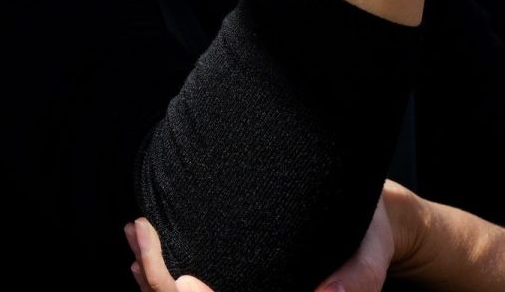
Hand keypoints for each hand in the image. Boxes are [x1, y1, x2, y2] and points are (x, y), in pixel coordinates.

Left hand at [127, 183, 423, 291]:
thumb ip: (357, 279)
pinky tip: (141, 259)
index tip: (184, 278)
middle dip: (157, 282)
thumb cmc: (368, 234)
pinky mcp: (235, 282)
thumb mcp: (370, 253)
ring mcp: (244, 291)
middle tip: (139, 232)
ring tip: (134, 236)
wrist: (367, 220)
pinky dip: (156, 282)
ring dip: (149, 280)